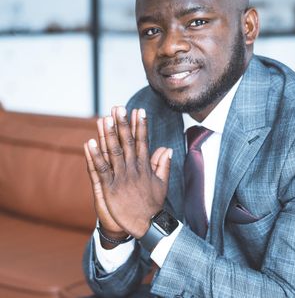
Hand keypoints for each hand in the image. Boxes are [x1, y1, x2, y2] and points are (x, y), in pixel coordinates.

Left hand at [84, 106, 171, 238]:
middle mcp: (133, 169)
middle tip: (118, 107)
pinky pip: (100, 169)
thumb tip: (167, 148)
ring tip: (105, 118)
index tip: (139, 110)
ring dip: (108, 134)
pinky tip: (89, 143)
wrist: (147, 225)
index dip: (140, 125)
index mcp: (145, 167)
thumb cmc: (153, 205)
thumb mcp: (162, 183)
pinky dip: (95, 156)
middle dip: (123, 124)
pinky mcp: (109, 188)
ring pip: (113, 152)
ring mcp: (121, 178)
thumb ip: (163, 164)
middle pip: (127, 142)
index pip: (143, 141)